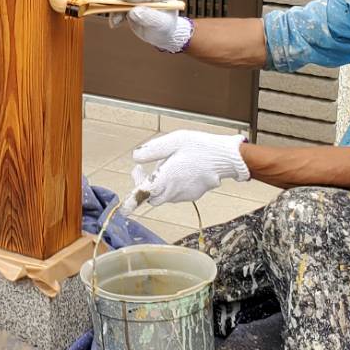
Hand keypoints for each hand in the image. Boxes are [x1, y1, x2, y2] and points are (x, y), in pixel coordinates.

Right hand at [109, 0, 192, 52]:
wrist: (160, 34)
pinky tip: (115, 23)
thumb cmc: (164, 29)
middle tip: (115, 11)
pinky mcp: (130, 1)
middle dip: (122, 2)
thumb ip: (149, 17)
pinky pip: (119, 5)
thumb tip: (134, 11)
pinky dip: (115, 13)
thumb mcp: (161, 25)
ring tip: (115, 22)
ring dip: (116, 9)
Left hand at [132, 129, 248, 206]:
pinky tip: (179, 170)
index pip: (144, 194)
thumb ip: (152, 150)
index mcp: (166, 178)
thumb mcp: (173, 141)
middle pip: (152, 197)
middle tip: (142, 168)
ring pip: (164, 195)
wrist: (226, 157)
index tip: (124, 208)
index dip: (132, 201)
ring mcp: (184, 195)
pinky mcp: (193, 195)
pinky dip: (172, 185)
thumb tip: (136, 158)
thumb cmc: (200, 147)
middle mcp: (174, 191)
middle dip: (144, 185)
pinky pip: (176, 194)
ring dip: (159, 184)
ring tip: (167, 163)